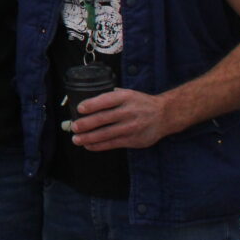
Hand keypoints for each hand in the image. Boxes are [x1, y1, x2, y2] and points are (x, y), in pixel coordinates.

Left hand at [64, 89, 183, 149]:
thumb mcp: (128, 94)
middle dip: (86, 124)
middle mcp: (129, 111)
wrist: (165, 115)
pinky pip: (112, 144)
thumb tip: (87, 103)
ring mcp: (131, 127)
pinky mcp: (133, 140)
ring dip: (89, 138)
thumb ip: (111, 97)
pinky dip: (98, 145)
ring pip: (106, 134)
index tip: (79, 109)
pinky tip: (89, 145)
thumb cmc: (141, 103)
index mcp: (126, 97)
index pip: (106, 100)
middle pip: (103, 118)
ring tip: (77, 139)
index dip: (91, 105)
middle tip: (74, 127)